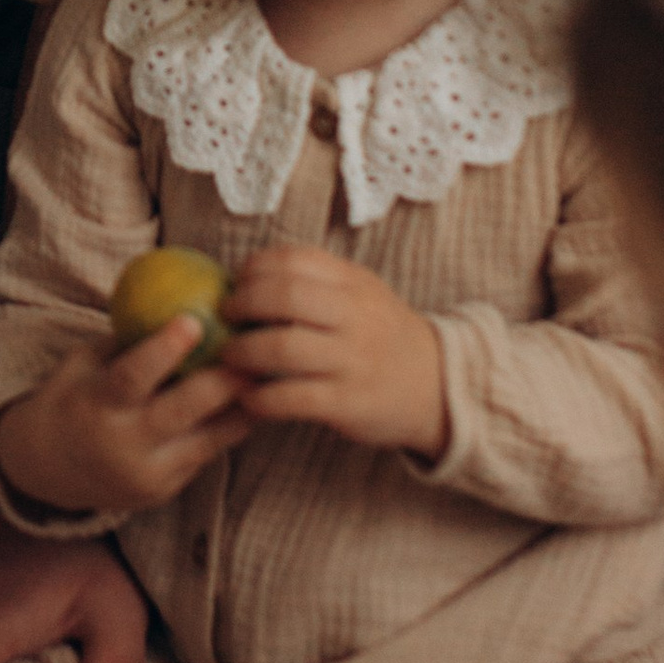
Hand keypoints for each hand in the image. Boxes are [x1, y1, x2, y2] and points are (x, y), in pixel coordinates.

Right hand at [0, 315, 250, 518]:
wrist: (52, 469)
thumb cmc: (75, 398)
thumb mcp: (86, 365)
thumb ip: (127, 340)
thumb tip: (176, 291)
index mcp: (96, 405)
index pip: (132, 376)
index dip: (163, 349)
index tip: (193, 319)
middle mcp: (123, 443)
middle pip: (181, 410)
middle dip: (222, 381)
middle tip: (255, 350)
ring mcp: (148, 472)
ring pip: (208, 439)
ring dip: (242, 405)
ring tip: (271, 375)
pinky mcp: (167, 490)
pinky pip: (208, 454)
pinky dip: (232, 427)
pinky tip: (256, 403)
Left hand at [222, 245, 448, 458]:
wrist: (437, 387)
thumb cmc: (383, 336)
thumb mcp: (362, 294)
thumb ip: (317, 281)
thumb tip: (247, 276)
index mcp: (354, 284)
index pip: (294, 259)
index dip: (254, 268)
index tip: (238, 283)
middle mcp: (355, 317)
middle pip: (284, 296)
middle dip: (242, 304)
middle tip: (226, 317)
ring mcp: (352, 360)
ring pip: (282, 346)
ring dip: (242, 352)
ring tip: (229, 357)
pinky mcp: (347, 403)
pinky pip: (291, 397)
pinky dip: (260, 397)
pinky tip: (249, 397)